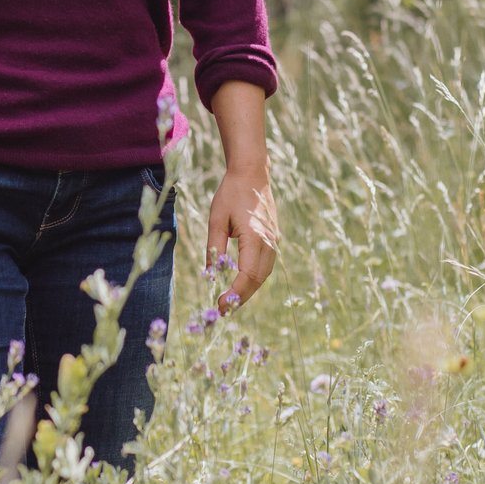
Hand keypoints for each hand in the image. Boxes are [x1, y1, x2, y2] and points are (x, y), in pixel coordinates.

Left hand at [204, 166, 277, 315]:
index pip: (247, 276)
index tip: (219, 305)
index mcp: (255, 237)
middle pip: (257, 280)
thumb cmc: (231, 194)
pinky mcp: (273, 239)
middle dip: (240, 297)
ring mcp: (274, 241)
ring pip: (263, 275)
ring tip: (229, 300)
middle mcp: (269, 242)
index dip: (233, 294)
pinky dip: (254, 279)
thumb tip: (210, 275)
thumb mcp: (216, 220)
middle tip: (222, 309)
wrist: (252, 174)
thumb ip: (214, 248)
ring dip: (248, 290)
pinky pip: (265, 266)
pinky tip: (240, 283)